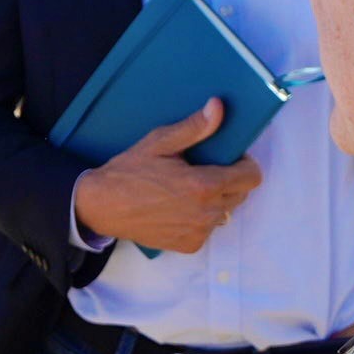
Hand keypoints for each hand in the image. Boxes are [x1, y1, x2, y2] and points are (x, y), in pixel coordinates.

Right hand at [73, 100, 262, 255]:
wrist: (101, 206)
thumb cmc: (129, 171)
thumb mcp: (160, 142)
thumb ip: (195, 128)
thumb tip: (219, 107)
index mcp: (204, 185)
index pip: (252, 177)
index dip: (244, 164)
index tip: (228, 158)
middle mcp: (206, 213)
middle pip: (242, 194)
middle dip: (230, 180)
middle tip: (203, 171)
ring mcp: (198, 232)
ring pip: (226, 212)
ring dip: (216, 200)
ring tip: (189, 190)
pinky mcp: (190, 245)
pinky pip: (209, 228)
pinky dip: (200, 218)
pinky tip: (179, 207)